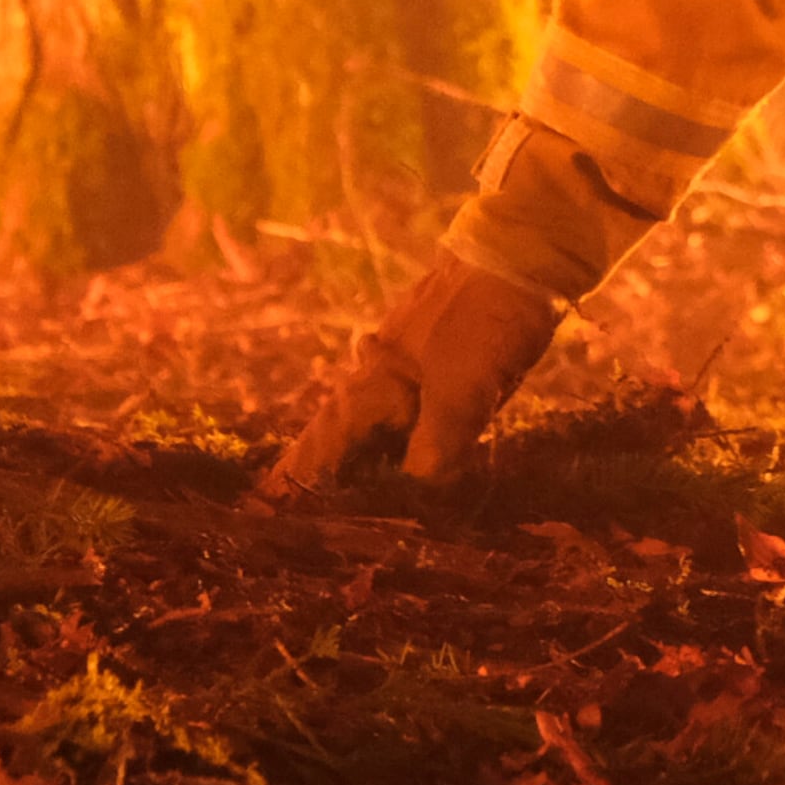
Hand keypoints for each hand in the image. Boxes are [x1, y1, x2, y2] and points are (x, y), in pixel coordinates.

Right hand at [265, 252, 562, 495]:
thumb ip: (434, 449)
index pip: (320, 446)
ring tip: (362, 514)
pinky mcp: (447, 366)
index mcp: (370, 384)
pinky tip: (423, 471)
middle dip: (328, 484)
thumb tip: (416, 495)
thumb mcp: (460, 392)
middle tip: (311, 532)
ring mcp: (413, 369)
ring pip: (381, 432)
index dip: (293, 484)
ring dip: (370, 469)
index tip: (260, 519)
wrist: (524, 252)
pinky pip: (417, 420)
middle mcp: (380, 378)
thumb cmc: (481, 320)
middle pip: (345, 443)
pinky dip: (412, 448)